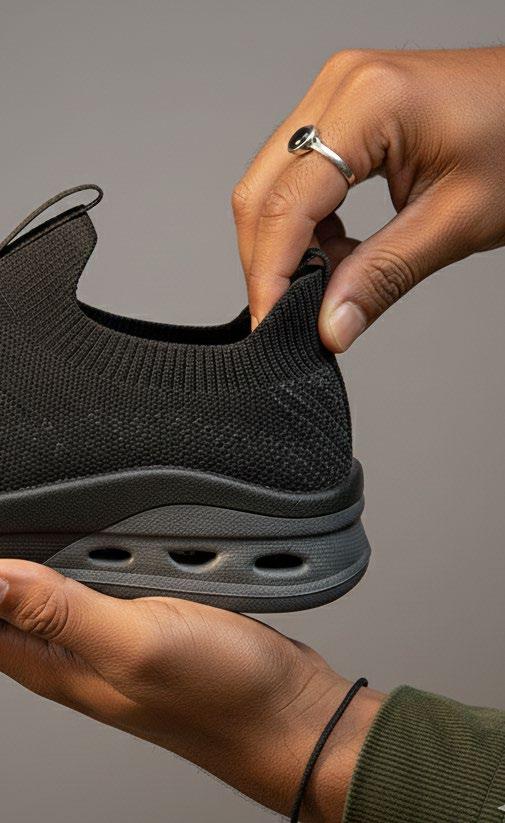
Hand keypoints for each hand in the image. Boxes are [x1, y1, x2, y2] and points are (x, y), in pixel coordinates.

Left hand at [0, 561, 382, 820]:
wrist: (290, 708)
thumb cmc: (220, 696)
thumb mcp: (135, 645)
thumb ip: (62, 611)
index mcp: (58, 664)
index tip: (8, 536)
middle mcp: (80, 653)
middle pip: (18, 599)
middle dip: (22, 558)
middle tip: (48, 525)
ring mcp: (117, 636)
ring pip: (64, 583)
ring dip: (64, 553)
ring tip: (81, 529)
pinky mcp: (152, 619)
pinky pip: (112, 579)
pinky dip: (111, 554)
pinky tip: (124, 540)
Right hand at [233, 47, 504, 349]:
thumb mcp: (456, 221)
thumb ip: (383, 276)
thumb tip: (329, 325)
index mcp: (368, 102)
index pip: (288, 202)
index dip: (271, 273)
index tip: (271, 323)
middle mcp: (340, 87)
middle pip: (263, 190)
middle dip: (269, 262)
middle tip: (289, 315)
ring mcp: (338, 94)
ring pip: (273, 184)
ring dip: (288, 245)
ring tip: (329, 281)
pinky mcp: (344, 111)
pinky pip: (298, 176)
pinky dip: (307, 225)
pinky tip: (338, 251)